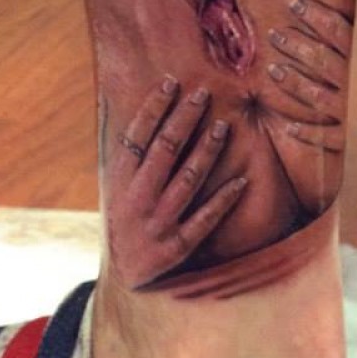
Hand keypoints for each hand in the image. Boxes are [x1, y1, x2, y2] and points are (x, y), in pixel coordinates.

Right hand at [106, 78, 246, 287]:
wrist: (123, 275)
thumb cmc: (124, 215)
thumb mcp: (115, 184)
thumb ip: (126, 150)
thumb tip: (130, 102)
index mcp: (120, 180)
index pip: (136, 136)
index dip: (154, 108)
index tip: (171, 82)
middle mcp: (137, 199)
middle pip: (164, 151)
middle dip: (184, 119)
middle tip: (203, 92)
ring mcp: (157, 223)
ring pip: (187, 180)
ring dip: (206, 151)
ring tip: (223, 125)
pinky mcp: (176, 247)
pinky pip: (204, 221)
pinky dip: (223, 201)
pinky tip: (241, 181)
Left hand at [266, 0, 350, 150]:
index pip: (339, 31)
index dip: (316, 15)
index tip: (296, 3)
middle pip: (320, 60)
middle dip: (295, 45)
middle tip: (273, 34)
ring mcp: (354, 113)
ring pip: (316, 95)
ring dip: (293, 83)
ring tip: (272, 71)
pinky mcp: (355, 140)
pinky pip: (326, 138)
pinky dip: (307, 134)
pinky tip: (288, 126)